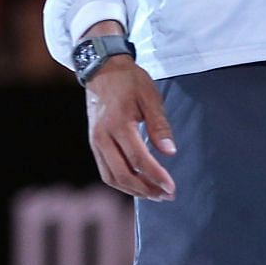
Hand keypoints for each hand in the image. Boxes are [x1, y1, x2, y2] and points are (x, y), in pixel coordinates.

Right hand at [84, 56, 176, 201]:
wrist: (102, 69)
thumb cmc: (129, 81)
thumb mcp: (150, 96)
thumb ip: (159, 125)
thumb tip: (169, 152)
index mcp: (118, 123)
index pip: (139, 159)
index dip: (156, 177)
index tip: (172, 188)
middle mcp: (102, 136)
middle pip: (123, 174)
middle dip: (146, 189)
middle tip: (167, 195)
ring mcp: (95, 141)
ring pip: (111, 177)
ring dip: (133, 190)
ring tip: (154, 194)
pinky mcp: (94, 143)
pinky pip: (105, 171)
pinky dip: (121, 182)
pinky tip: (138, 183)